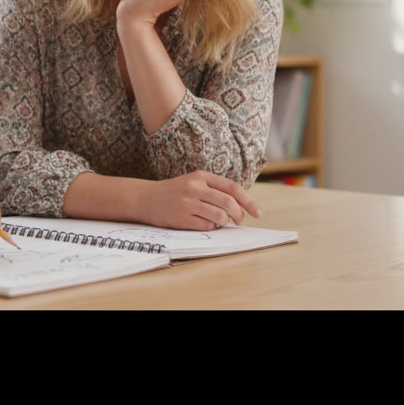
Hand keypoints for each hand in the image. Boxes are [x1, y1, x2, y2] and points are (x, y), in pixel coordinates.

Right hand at [138, 170, 261, 230]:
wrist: (145, 198)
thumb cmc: (175, 192)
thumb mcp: (194, 182)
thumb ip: (215, 189)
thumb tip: (242, 205)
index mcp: (201, 176)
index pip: (233, 188)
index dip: (249, 202)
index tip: (258, 213)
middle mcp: (195, 188)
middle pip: (229, 203)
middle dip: (239, 215)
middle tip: (239, 221)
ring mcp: (187, 203)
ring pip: (219, 216)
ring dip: (225, 223)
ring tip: (220, 223)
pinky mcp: (180, 218)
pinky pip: (206, 227)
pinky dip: (210, 228)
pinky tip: (203, 224)